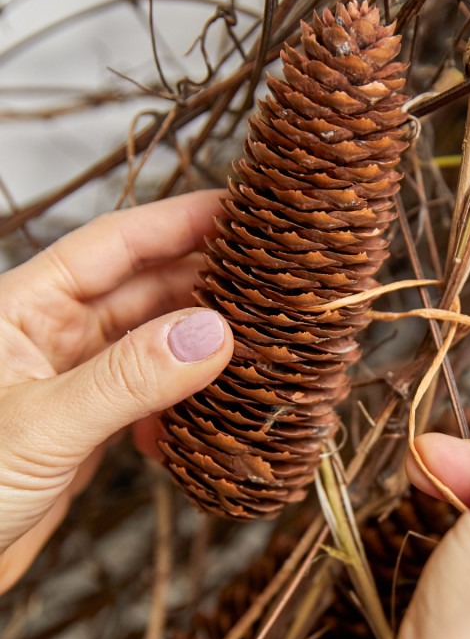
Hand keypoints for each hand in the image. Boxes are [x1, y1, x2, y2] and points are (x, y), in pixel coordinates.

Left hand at [0, 191, 232, 593]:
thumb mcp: (42, 423)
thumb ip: (128, 378)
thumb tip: (212, 334)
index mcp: (27, 304)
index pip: (117, 242)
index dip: (181, 220)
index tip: (243, 212)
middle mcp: (57, 332)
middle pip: (150, 290)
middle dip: (211, 288)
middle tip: (274, 288)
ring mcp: (79, 378)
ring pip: (160, 346)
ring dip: (206, 352)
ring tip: (257, 354)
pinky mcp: (94, 423)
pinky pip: (156, 398)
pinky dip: (185, 409)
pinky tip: (200, 427)